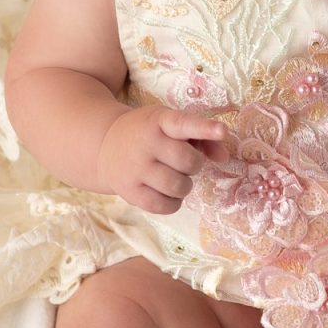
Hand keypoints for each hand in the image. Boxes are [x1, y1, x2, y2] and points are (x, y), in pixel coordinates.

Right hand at [97, 104, 231, 214]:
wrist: (104, 146)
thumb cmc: (148, 134)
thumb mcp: (170, 125)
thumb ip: (201, 136)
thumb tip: (223, 157)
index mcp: (158, 121)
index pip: (183, 123)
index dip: (205, 128)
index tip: (222, 131)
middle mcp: (145, 143)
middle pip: (188, 161)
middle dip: (194, 164)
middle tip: (184, 161)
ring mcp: (135, 169)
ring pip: (178, 187)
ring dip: (185, 185)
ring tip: (175, 176)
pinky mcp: (130, 192)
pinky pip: (165, 206)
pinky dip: (173, 202)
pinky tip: (166, 191)